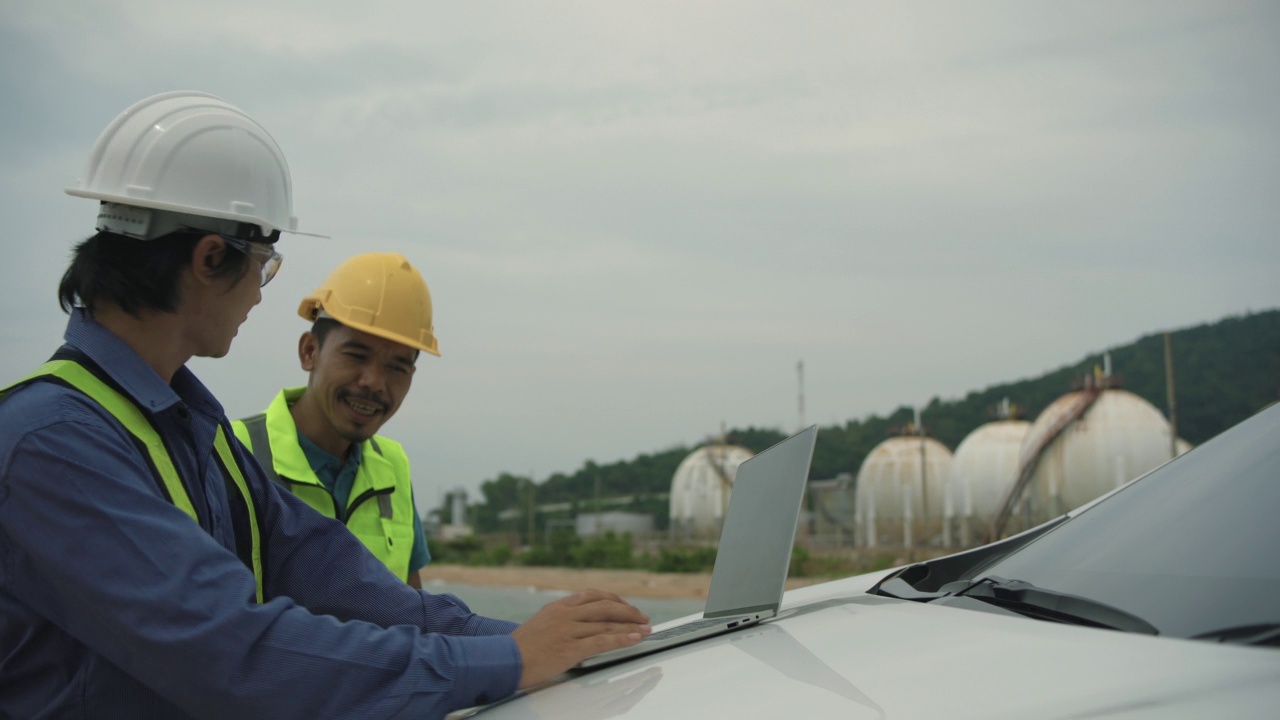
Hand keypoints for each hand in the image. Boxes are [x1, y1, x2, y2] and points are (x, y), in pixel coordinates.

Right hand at [511, 588, 650, 687]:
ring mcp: (569, 630)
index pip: (593, 596)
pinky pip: (602, 641)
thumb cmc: (520, 649)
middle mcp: (566, 614)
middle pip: (605, 606)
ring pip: (607, 622)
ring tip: (646, 628)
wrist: (504, 661)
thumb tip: (580, 623)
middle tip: (642, 617)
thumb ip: (560, 620)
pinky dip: (622, 638)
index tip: (625, 606)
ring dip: (631, 625)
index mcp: (558, 607)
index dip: (614, 600)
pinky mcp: (571, 648)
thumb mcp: (540, 624)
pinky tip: (634, 638)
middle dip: (628, 610)